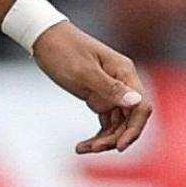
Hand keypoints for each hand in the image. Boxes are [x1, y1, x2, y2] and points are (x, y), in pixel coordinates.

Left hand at [30, 22, 152, 153]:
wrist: (44, 38)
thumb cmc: (64, 50)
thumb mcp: (84, 72)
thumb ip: (110, 88)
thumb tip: (136, 102)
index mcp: (125, 72)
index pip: (141, 106)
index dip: (134, 129)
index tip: (119, 147)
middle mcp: (123, 82)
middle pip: (130, 119)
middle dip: (115, 137)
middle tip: (93, 148)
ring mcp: (112, 90)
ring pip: (118, 124)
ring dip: (105, 139)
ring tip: (83, 148)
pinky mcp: (99, 96)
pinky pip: (106, 121)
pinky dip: (98, 134)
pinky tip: (83, 145)